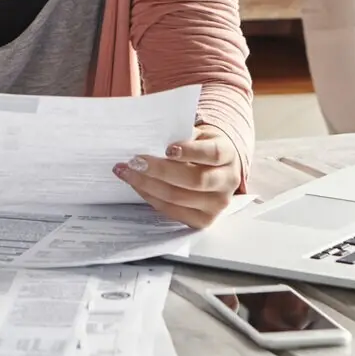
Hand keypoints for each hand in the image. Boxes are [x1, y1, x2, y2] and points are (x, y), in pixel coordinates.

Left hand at [114, 126, 240, 228]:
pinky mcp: (203, 220)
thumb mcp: (197, 135)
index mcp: (228, 155)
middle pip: (194, 180)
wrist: (216, 168)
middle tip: (134, 161)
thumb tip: (150, 138)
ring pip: (178, 198)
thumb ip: (180, 136)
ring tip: (126, 172)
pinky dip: (151, 197)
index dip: (190, 152)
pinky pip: (172, 211)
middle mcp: (227, 182)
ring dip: (147, 185)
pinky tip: (138, 185)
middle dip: (159, 171)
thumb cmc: (201, 147)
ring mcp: (217, 205)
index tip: (167, 149)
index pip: (212, 154)